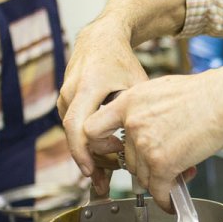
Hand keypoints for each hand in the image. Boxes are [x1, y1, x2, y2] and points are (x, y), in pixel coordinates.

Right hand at [58, 17, 148, 191]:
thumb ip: (139, 112)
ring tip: (105, 177)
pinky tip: (101, 159)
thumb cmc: (121, 62)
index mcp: (88, 87)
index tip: (97, 170)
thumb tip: (157, 144)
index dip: (86, 152)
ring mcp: (65, 97)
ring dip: (89, 156)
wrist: (100, 41)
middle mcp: (71, 93)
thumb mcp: (137, 85)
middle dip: (89, 161)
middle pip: (74, 137)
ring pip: (73, 136)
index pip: (79, 127)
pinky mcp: (65, 102)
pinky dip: (87, 145)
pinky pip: (74, 129)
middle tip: (105, 180)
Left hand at [83, 71, 222, 210]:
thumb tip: (144, 123)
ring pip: (143, 176)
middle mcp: (132, 124)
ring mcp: (145, 145)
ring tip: (177, 172)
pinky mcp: (161, 163)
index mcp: (128, 103)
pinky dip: (165, 199)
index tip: (111, 149)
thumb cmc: (202, 94)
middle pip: (127, 158)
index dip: (100, 143)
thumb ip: (144, 108)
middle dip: (145, 164)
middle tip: (164, 161)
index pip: (93, 128)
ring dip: (159, 179)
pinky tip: (171, 202)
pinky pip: (158, 189)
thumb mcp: (161, 89)